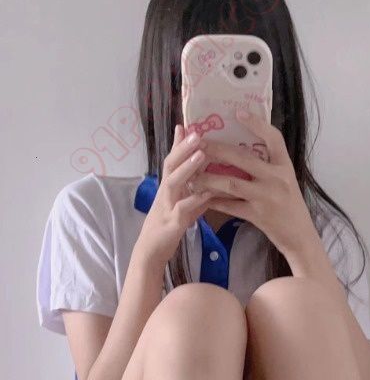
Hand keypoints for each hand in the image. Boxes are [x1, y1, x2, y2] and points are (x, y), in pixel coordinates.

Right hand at [134, 125, 213, 269]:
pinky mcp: (171, 223)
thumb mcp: (182, 208)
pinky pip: (183, 209)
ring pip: (174, 182)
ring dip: (187, 167)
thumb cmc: (167, 230)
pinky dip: (195, 200)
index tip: (187, 125)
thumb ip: (194, 194)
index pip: (172, 161)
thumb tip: (209, 184)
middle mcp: (165, 193)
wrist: (151, 254)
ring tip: (201, 153)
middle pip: (170, 165)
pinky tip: (208, 192)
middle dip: (183, 148)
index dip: (178, 144)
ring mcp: (166, 207)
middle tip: (197, 132)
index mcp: (168, 188)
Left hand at [189, 108, 313, 256]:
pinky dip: (215, 201)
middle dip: (217, 150)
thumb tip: (243, 148)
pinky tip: (201, 196)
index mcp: (284, 166)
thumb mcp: (286, 180)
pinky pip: (231, 206)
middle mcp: (277, 179)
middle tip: (199, 143)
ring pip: (231, 183)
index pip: (273, 138)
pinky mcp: (258, 215)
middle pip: (243, 159)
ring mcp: (266, 197)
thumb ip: (269, 165)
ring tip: (192, 174)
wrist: (300, 236)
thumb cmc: (290, 205)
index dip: (257, 124)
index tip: (238, 113)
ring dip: (209, 178)